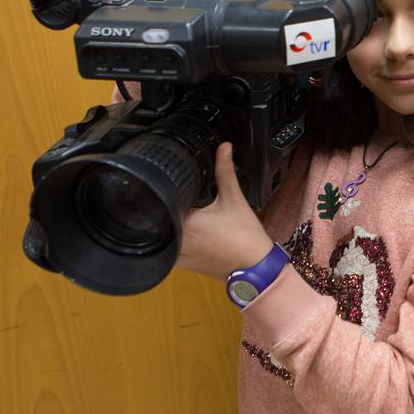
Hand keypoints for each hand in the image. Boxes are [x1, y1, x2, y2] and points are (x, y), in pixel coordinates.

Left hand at [173, 142, 272, 281]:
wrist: (255, 266)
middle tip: (180, 197)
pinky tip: (185, 231)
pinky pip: (167, 249)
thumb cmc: (245, 235)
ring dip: (167, 224)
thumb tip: (223, 147)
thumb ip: (224, 171)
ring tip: (181, 213)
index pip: (163, 201)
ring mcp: (178, 256)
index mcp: (186, 223)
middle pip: (159, 218)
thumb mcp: (234, 198)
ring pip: (161, 235)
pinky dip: (172, 239)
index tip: (174, 185)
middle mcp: (177, 241)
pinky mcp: (182, 265)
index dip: (165, 191)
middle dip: (166, 206)